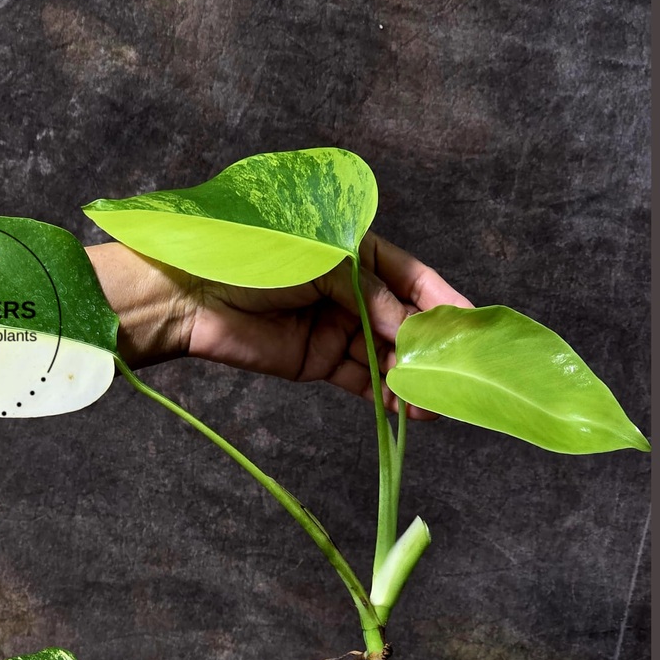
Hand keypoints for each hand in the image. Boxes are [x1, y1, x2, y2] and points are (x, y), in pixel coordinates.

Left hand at [90, 234, 472, 418]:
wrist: (188, 295)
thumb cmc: (251, 257)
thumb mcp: (320, 261)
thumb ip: (369, 293)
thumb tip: (411, 328)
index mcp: (355, 250)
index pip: (412, 276)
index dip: (442, 299)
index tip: (471, 324)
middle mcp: (352, 289)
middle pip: (405, 320)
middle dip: (431, 348)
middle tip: (458, 375)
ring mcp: (336, 327)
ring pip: (387, 355)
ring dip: (411, 378)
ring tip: (433, 403)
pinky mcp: (318, 361)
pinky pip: (362, 378)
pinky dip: (385, 394)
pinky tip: (406, 408)